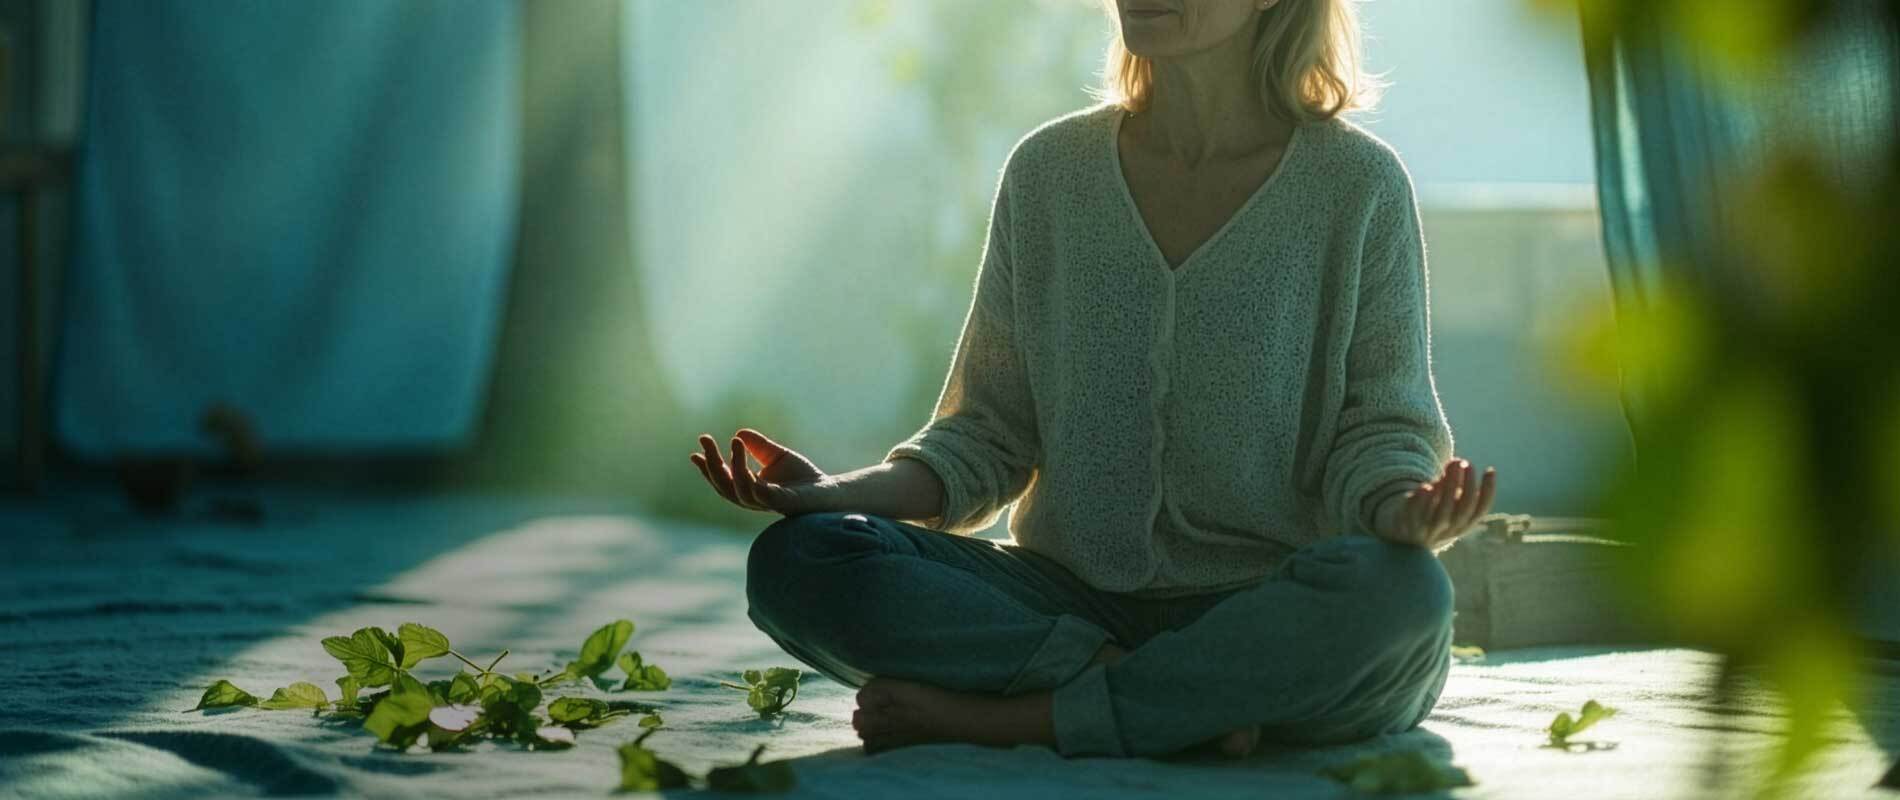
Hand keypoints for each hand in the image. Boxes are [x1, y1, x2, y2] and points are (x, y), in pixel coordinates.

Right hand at [689, 428, 830, 515]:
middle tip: (705, 440)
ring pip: (739, 490)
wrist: (828, 491)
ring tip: (734, 442)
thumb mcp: (776, 456)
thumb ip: (759, 446)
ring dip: (733, 465)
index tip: (695, 451)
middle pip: (725, 486)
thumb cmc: (802, 477)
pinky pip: (759, 493)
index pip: (724, 480)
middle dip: (712, 464)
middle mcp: (754, 499)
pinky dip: (749, 476)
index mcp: (750, 489)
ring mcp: (767, 503)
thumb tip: (739, 433)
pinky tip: (746, 458)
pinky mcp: (781, 503)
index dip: (708, 468)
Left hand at [1377, 458, 1496, 550]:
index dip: (1488, 492)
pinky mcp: (1410, 528)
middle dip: (1468, 485)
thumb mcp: (1445, 500)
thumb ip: (1452, 483)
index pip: (1480, 510)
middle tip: (1466, 463)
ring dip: (1449, 488)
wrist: (1403, 536)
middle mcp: (1449, 530)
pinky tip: (1426, 485)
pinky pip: (1416, 517)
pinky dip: (1421, 502)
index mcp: (1463, 524)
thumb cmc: (1431, 513)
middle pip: (1463, 510)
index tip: (1490, 470)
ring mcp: (1430, 532)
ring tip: (1452, 465)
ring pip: (1443, 513)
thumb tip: (1458, 461)